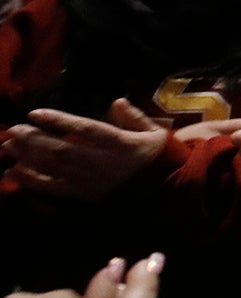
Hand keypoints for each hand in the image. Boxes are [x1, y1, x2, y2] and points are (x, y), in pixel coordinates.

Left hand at [1, 102, 170, 200]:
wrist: (168, 192)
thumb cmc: (159, 158)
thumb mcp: (155, 133)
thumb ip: (134, 117)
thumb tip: (116, 102)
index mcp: (122, 145)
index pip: (87, 130)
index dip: (59, 121)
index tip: (35, 113)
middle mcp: (104, 164)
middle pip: (63, 151)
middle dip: (34, 140)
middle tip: (13, 130)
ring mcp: (93, 182)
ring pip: (54, 169)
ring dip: (28, 158)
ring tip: (8, 146)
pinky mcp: (85, 195)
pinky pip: (54, 188)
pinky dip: (32, 180)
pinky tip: (14, 172)